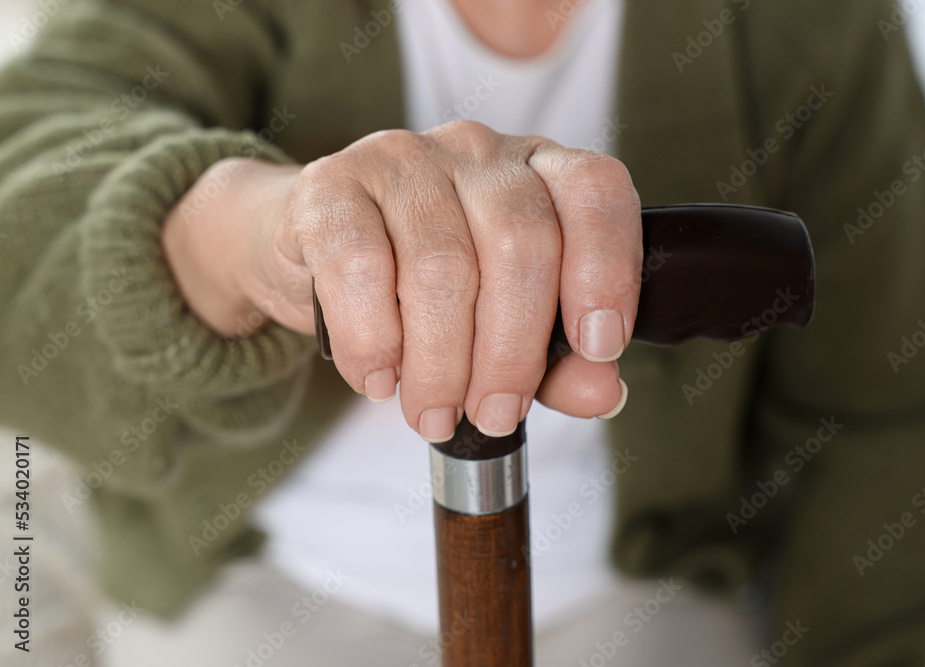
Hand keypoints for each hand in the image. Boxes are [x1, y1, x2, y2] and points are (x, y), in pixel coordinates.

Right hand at [163, 121, 641, 441]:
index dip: (608, 270)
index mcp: (538, 171)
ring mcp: (403, 159)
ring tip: (434, 412)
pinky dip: (373, 339)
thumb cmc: (422, 287)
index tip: (598, 347)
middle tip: (493, 413)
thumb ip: (558, 358)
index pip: (595, 192)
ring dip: (440, 363)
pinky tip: (377, 376)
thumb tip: (601, 391)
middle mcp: (477, 152)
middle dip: (511, 351)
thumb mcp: (503, 323)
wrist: (313, 252)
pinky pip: (360, 265)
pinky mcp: (330, 185)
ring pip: (442, 264)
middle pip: (519, 242)